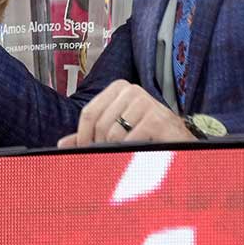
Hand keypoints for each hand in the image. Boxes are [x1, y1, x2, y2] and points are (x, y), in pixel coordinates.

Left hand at [56, 80, 195, 147]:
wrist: (181, 140)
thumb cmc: (147, 134)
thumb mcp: (117, 129)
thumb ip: (90, 134)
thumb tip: (63, 144)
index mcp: (118, 88)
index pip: (89, 112)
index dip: (83, 135)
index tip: (85, 149)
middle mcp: (131, 91)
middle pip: (99, 124)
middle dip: (98, 144)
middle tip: (105, 156)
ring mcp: (145, 102)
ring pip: (113, 133)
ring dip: (114, 150)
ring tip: (125, 154)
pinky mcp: (156, 118)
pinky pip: (129, 140)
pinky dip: (129, 151)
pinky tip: (137, 153)